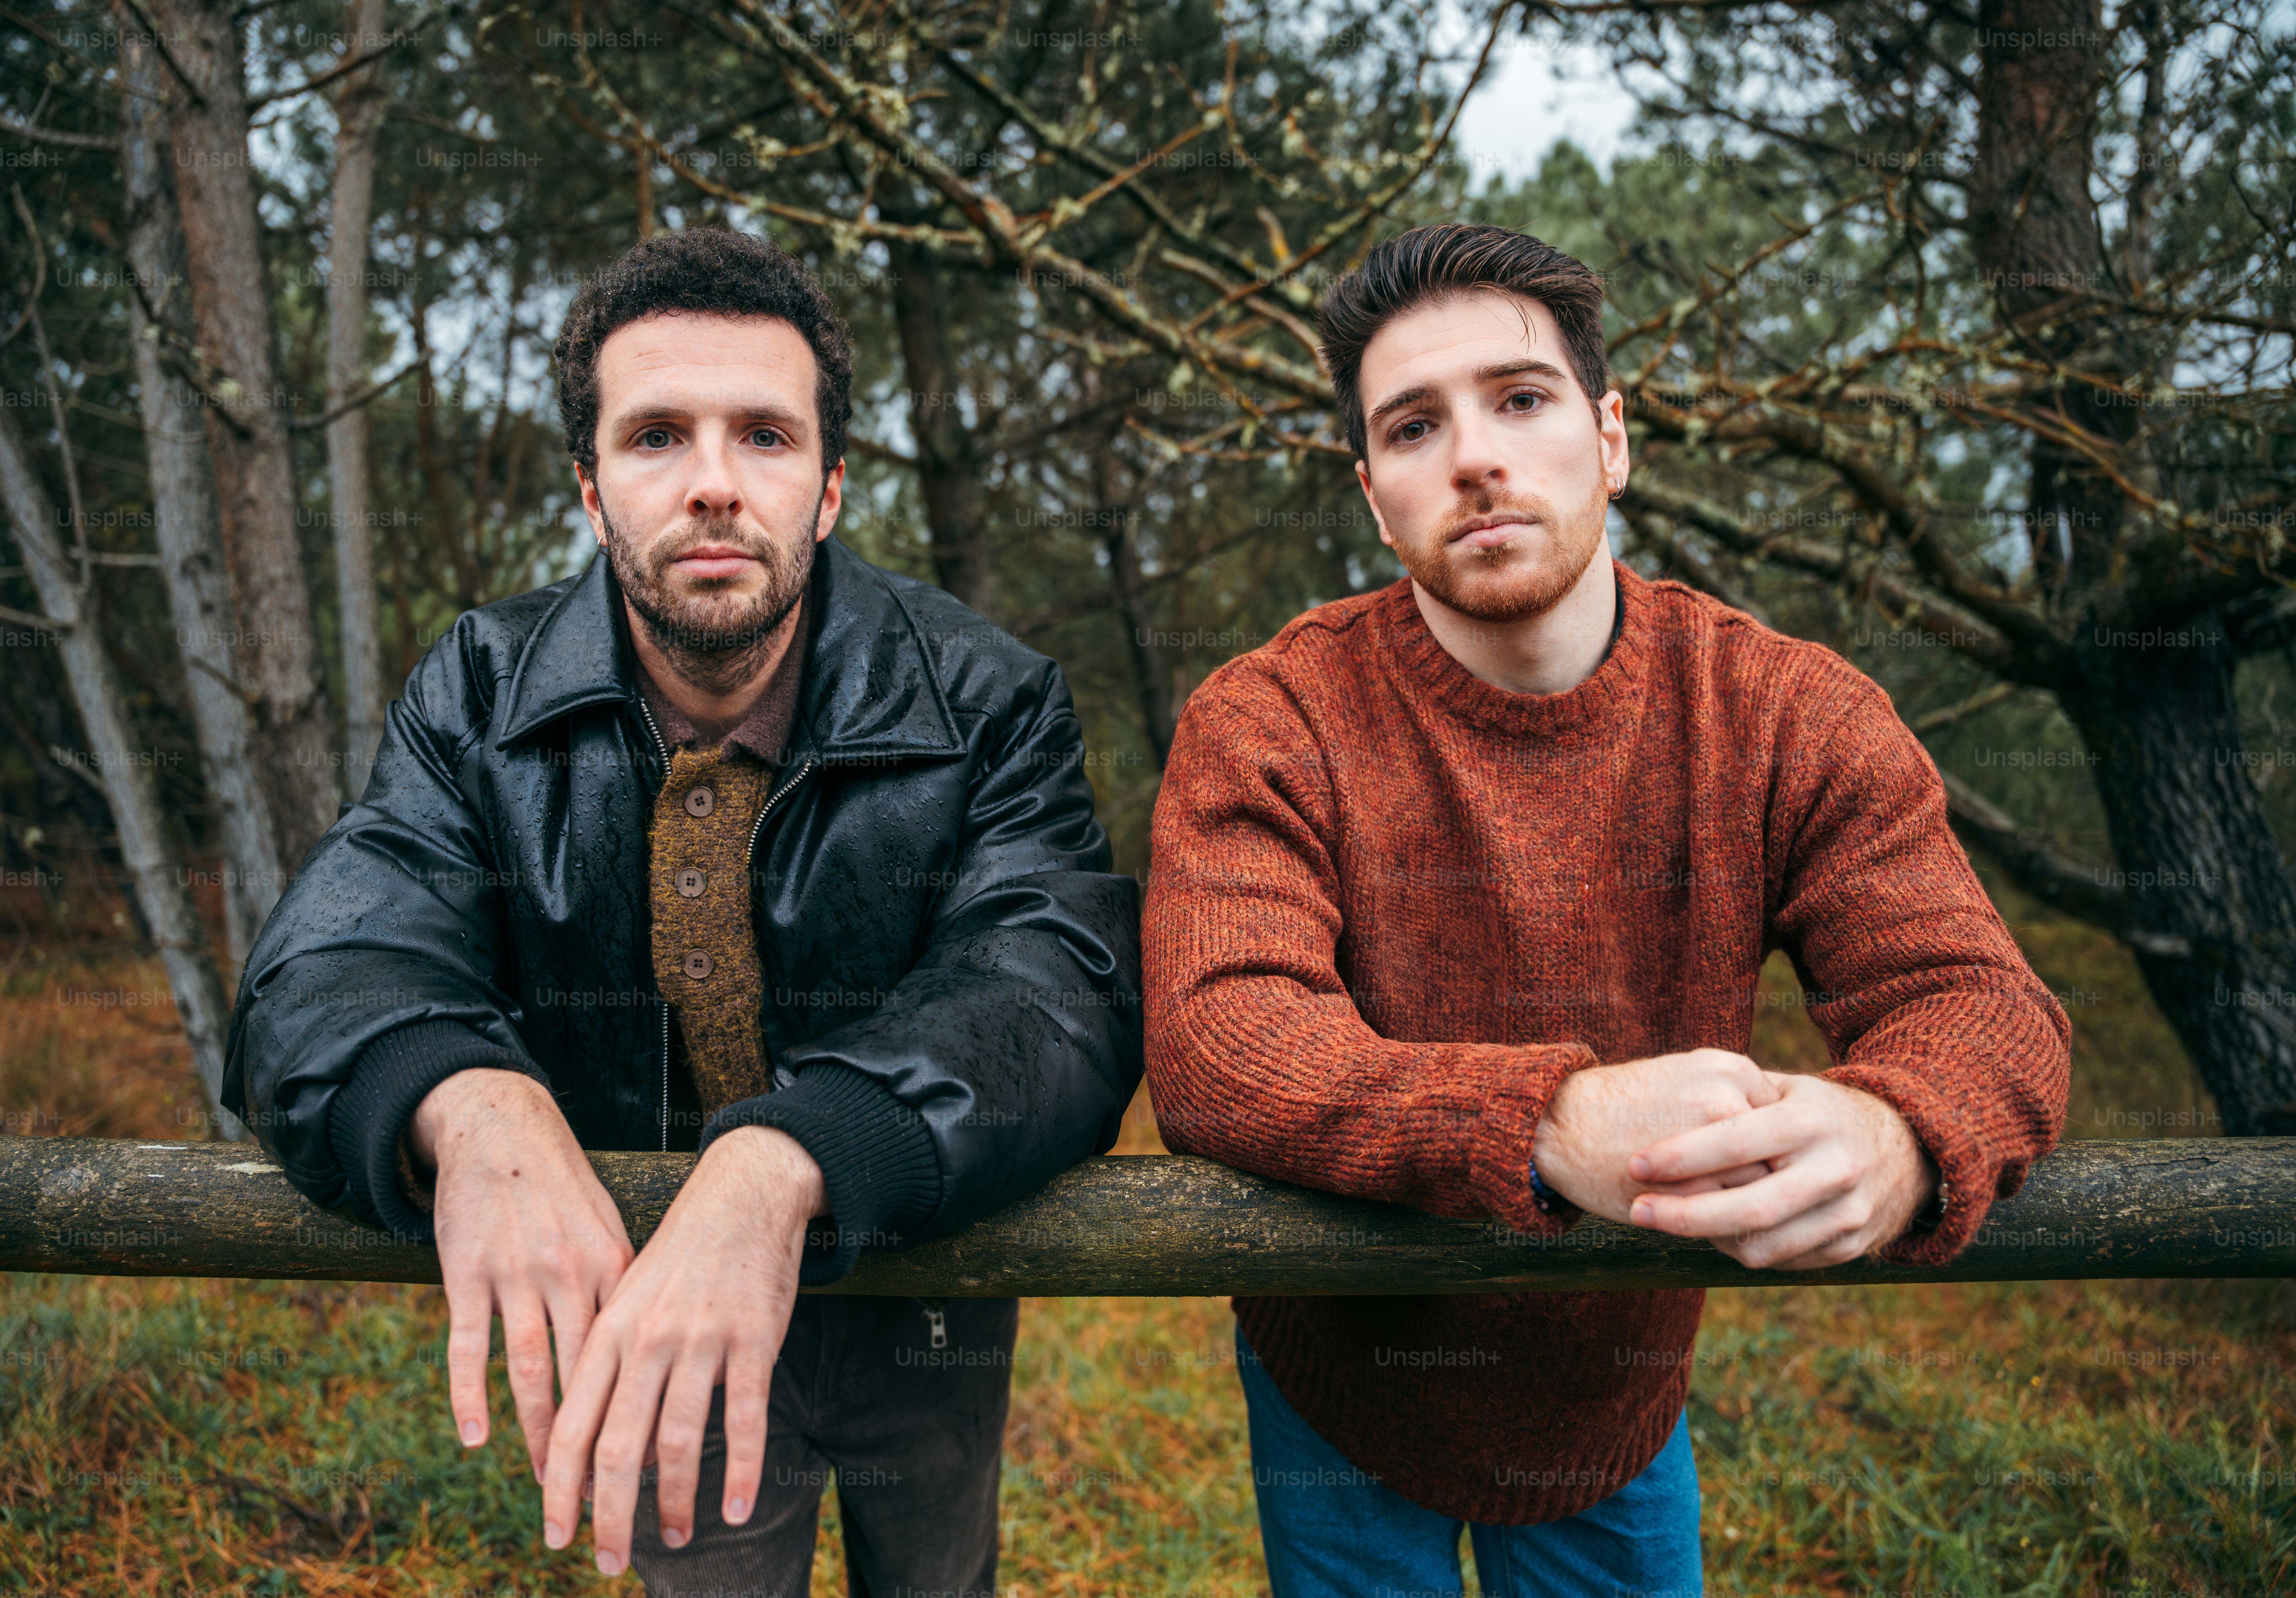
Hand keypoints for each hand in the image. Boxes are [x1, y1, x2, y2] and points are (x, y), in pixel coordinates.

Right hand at [411, 1067, 634, 1482]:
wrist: (504, 1130)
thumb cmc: (562, 1190)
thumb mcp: (609, 1229)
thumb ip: (624, 1286)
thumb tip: (647, 1349)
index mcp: (614, 1266)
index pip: (633, 1355)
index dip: (641, 1409)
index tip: (652, 1462)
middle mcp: (571, 1274)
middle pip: (586, 1375)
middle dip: (594, 1440)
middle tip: (602, 1494)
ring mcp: (517, 1275)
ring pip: (531, 1369)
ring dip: (539, 1432)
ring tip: (546, 1481)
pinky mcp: (468, 1273)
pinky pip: (469, 1345)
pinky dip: (470, 1394)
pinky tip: (475, 1436)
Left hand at [541, 1125, 825, 1576]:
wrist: (742, 1194)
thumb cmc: (683, 1256)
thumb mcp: (630, 1302)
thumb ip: (613, 1369)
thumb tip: (611, 1453)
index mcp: (608, 1333)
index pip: (572, 1427)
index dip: (559, 1490)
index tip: (558, 1535)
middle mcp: (646, 1341)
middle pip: (616, 1450)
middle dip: (610, 1517)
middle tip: (608, 1562)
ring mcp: (700, 1341)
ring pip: (677, 1442)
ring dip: (673, 1502)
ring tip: (674, 1538)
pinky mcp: (752, 1341)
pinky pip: (745, 1419)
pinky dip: (741, 1471)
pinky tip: (738, 1509)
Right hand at [1530, 1048, 1783, 1222]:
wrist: (1558, 1123)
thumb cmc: (1621, 1109)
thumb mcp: (1685, 1081)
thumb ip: (1733, 1104)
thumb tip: (1781, 1155)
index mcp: (1733, 1068)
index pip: (1780, 1127)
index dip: (1768, 1158)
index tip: (1758, 1175)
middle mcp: (1730, 1096)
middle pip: (1778, 1159)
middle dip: (1767, 1187)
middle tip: (1759, 1208)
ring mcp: (1712, 1138)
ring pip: (1759, 1191)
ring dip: (1751, 1212)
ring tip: (1736, 1225)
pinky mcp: (1691, 1180)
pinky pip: (1732, 1217)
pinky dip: (1727, 1230)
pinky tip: (1712, 1231)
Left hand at [1624, 1070, 1937, 1268]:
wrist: (1906, 1147)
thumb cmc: (1820, 1114)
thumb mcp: (1789, 1090)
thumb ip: (1740, 1096)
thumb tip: (1670, 1106)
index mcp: (1811, 1120)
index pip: (1736, 1141)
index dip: (1681, 1157)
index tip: (1635, 1166)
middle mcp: (1835, 1168)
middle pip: (1747, 1208)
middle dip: (1684, 1215)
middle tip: (1637, 1211)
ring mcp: (1848, 1212)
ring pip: (1762, 1245)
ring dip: (1706, 1238)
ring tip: (1668, 1220)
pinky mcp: (1851, 1245)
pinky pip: (1781, 1260)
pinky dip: (1740, 1250)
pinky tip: (1714, 1231)